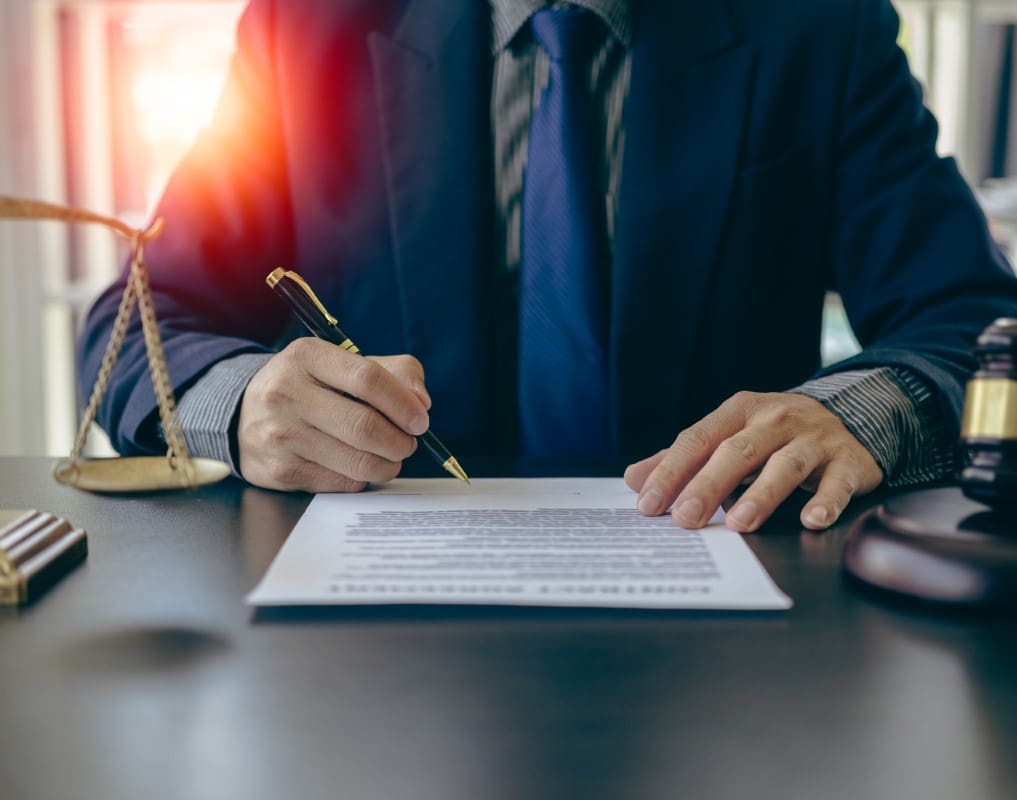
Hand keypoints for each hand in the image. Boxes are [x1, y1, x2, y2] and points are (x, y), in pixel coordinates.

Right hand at [237, 338, 430, 491]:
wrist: (244, 415)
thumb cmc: (309, 387)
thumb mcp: (343, 364)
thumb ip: (393, 372)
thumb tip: (421, 402)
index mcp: (306, 356)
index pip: (367, 378)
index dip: (403, 403)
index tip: (420, 419)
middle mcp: (286, 392)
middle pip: (365, 426)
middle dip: (400, 441)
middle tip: (407, 443)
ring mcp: (280, 434)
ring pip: (357, 461)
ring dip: (387, 464)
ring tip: (390, 457)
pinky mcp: (280, 471)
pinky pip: (341, 483)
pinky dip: (361, 478)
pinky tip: (357, 465)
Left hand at [624, 391, 882, 531]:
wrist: (852, 414)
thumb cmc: (776, 433)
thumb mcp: (729, 435)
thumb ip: (683, 458)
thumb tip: (635, 479)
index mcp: (740, 411)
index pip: (698, 439)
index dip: (671, 471)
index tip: (648, 503)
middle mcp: (776, 419)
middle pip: (736, 451)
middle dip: (708, 485)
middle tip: (685, 518)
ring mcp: (814, 439)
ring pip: (785, 465)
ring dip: (761, 494)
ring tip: (740, 524)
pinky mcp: (849, 461)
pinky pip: (838, 482)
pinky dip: (826, 501)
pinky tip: (811, 520)